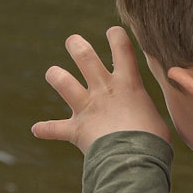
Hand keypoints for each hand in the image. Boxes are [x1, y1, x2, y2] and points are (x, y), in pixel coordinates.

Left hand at [31, 27, 170, 152]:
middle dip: (76, 44)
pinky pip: (54, 128)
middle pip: (85, 56)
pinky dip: (45, 129)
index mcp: (128, 84)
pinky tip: (37, 129)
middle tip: (72, 41)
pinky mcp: (75, 129)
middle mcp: (104, 90)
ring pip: (62, 81)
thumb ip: (145, 112)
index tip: (112, 32)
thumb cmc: (153, 142)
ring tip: (52, 73)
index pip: (123, 48)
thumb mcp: (156, 118)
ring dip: (55, 75)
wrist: (133, 160)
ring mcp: (87, 108)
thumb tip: (147, 120)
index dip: (116, 36)